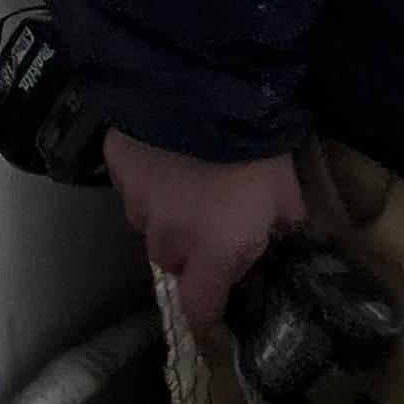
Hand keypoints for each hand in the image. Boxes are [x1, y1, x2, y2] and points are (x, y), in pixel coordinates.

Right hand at [100, 133, 304, 331]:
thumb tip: (277, 238)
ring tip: (184, 180)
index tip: (213, 309)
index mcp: (214, 250)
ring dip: (164, 212)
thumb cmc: (255, 151)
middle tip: (207, 222)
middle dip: (187, 250)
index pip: (199, 307)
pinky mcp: (117, 166)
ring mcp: (136, 201)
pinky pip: (129, 185)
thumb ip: (281, 228)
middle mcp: (168, 235)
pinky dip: (146, 177)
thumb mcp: (286, 195)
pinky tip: (163, 153)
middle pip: (170, 261)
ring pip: (146, 222)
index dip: (206, 312)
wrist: (204, 91)